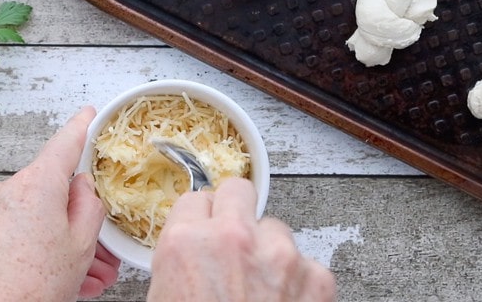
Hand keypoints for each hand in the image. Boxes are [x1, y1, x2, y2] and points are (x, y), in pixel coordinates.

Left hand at [0, 107, 119, 300]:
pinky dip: (32, 248)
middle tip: (98, 253)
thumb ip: (88, 205)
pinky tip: (49, 275)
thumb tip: (81, 186)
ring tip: (81, 277)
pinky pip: (12, 231)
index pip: (64, 144)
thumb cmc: (30, 289)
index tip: (87, 114)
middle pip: (51, 193)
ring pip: (33, 217)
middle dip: (76, 221)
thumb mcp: (80, 245)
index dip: (81, 127)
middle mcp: (5, 190)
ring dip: (57, 242)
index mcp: (36, 185)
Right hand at [146, 178, 335, 301]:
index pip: (195, 198)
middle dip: (234, 212)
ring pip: (275, 229)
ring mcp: (281, 255)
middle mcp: (235, 238)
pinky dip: (298, 282)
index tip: (205, 229)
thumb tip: (189, 255)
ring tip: (260, 290)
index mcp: (186, 244)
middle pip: (238, 190)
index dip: (199, 219)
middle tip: (234, 241)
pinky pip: (307, 263)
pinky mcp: (317, 277)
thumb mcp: (164, 301)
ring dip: (268, 251)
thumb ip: (178, 266)